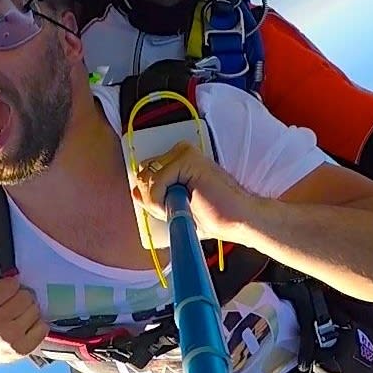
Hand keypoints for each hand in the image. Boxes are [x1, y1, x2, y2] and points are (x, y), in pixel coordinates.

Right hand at [0, 275, 47, 363]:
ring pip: (35, 310)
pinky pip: (43, 327)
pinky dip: (36, 324)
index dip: (10, 284)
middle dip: (21, 296)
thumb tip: (14, 272)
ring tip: (19, 315)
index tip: (7, 289)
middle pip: (26, 297)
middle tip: (14, 302)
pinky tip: (26, 326)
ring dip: (29, 310)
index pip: (10, 285)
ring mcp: (10, 338)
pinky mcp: (22, 350)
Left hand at [131, 141, 254, 239]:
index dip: (151, 197)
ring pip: (147, 178)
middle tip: (178, 209)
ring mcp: (184, 153)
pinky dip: (162, 200)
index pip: (145, 173)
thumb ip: (155, 196)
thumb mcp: (176, 207)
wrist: (238, 220)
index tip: (171, 208)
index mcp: (178, 161)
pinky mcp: (188, 158)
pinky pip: (156, 181)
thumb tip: (134, 189)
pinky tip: (183, 203)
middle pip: (143, 174)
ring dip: (159, 202)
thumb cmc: (213, 215)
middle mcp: (180, 152)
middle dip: (153, 199)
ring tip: (183, 207)